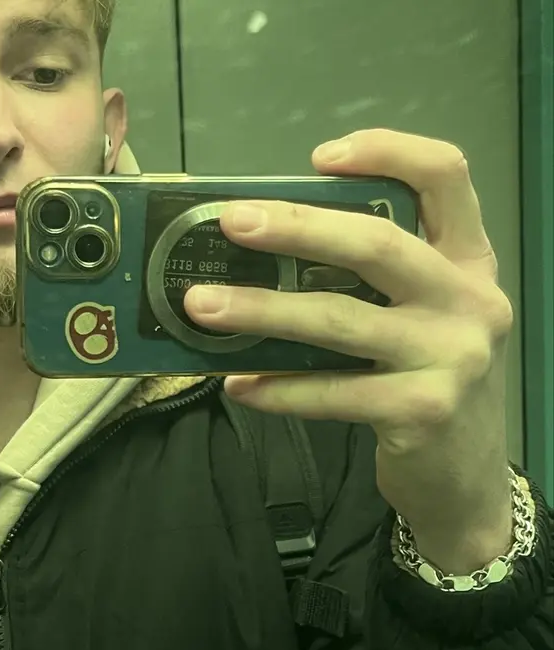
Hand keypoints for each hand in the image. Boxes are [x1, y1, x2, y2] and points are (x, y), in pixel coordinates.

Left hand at [184, 129, 513, 572]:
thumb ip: (371, 283)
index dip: (387, 152)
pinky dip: (278, 388)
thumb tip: (268, 254)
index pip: (446, 177)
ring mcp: (451, 357)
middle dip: (297, 227)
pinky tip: (238, 385)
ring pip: (340, 320)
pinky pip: (332, 392)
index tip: (320, 158)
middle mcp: (469, 300)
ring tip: (201, 305)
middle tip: (231, 223)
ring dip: (261, 311)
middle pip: (378, 244)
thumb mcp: (420, 317)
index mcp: (468, 261)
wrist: (466, 475)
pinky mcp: (423, 411)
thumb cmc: (428, 379)